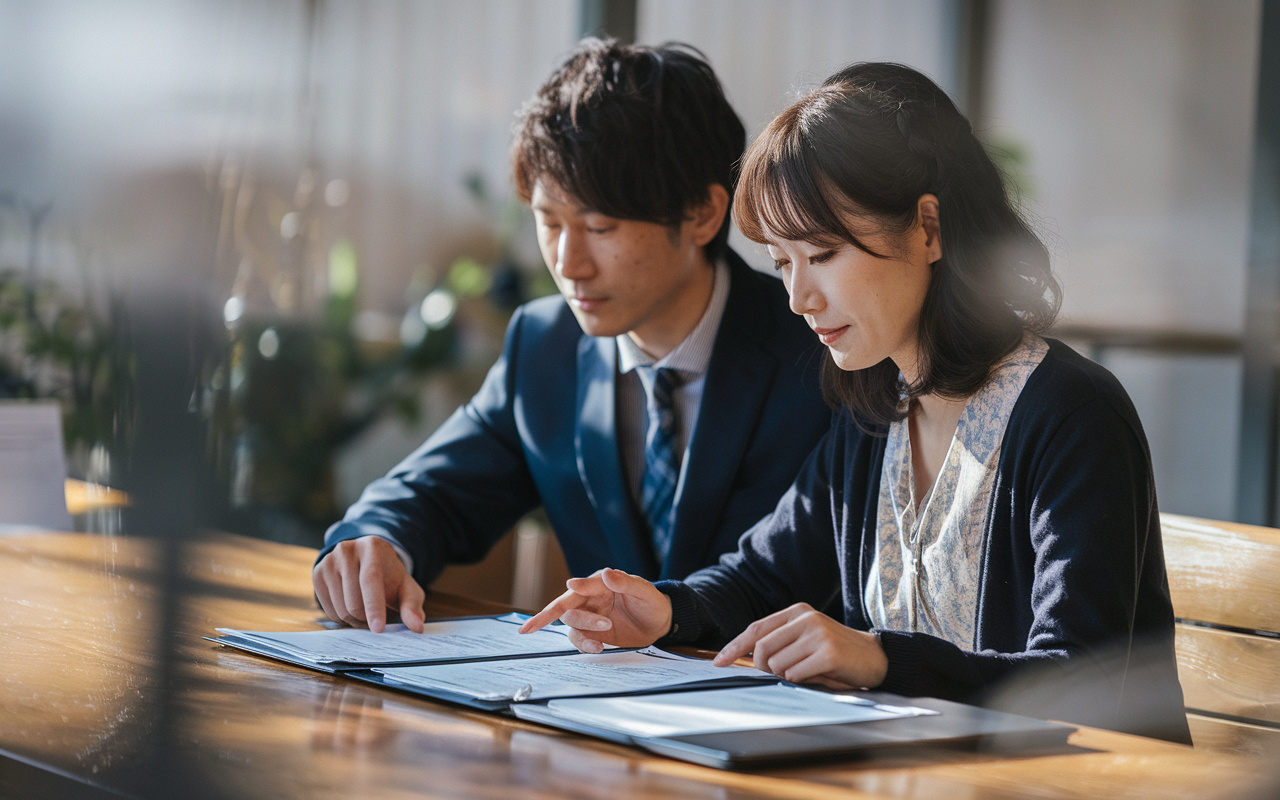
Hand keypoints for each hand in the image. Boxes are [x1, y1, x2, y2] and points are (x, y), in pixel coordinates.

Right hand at [312, 536, 425, 632]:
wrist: (367, 560)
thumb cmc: (390, 577)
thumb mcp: (407, 588)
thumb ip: (413, 606)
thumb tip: (417, 627)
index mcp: (372, 548)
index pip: (370, 580)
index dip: (374, 607)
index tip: (379, 629)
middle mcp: (346, 550)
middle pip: (353, 602)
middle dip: (367, 619)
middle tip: (377, 621)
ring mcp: (329, 561)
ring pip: (340, 609)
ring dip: (355, 621)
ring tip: (366, 612)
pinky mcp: (317, 574)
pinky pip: (328, 610)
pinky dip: (342, 618)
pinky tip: (352, 607)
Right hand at [517, 568, 671, 653]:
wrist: (657, 624)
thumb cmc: (651, 603)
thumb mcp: (644, 592)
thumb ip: (625, 583)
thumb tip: (606, 573)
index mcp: (601, 584)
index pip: (581, 586)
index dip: (575, 587)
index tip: (573, 585)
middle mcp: (591, 599)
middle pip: (567, 606)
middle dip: (578, 618)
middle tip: (606, 624)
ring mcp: (590, 617)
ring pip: (571, 624)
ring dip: (582, 634)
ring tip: (603, 639)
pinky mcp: (592, 633)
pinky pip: (578, 639)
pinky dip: (584, 646)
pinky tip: (599, 647)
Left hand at [712, 603, 887, 688]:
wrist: (875, 657)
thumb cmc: (835, 652)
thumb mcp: (806, 638)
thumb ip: (780, 642)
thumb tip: (747, 658)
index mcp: (796, 612)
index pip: (755, 629)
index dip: (734, 647)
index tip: (718, 662)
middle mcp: (805, 618)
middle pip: (761, 649)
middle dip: (765, 668)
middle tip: (787, 673)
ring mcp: (817, 633)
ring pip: (777, 665)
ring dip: (788, 676)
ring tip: (809, 671)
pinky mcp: (827, 652)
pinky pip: (795, 674)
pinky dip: (801, 680)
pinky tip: (818, 675)